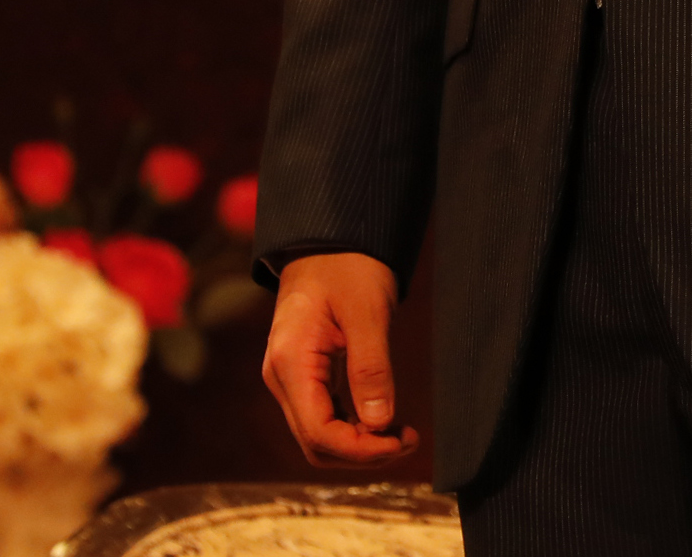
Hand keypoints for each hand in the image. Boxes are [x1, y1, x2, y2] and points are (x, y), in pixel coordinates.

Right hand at [263, 252, 420, 464]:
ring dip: (359, 442)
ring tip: (402, 432)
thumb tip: (381, 423)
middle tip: (408, 439)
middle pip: (316, 442)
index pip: (318, 432)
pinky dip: (353, 425)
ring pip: (319, 434)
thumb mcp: (367, 311)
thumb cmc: (348, 266)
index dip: (360, 449)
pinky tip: (384, 417)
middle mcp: (282, 377)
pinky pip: (324, 415)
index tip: (400, 441)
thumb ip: (371, 367)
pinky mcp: (304, 375)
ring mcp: (290, 378)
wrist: (328, 239)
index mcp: (291, 363)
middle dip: (362, 451)